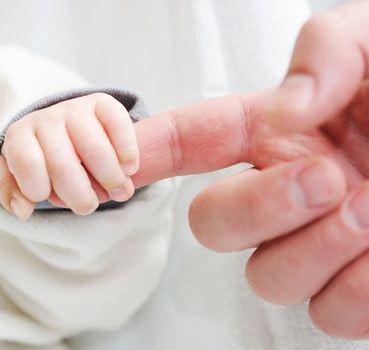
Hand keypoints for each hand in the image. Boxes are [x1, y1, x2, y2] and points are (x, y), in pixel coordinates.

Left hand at [0, 93, 137, 218]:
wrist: (65, 125)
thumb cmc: (43, 157)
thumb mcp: (20, 172)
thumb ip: (14, 192)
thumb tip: (23, 210)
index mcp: (21, 135)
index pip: (27, 163)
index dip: (38, 188)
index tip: (48, 198)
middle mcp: (47, 118)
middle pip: (63, 163)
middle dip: (79, 195)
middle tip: (89, 207)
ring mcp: (76, 108)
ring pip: (94, 148)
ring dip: (111, 178)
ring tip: (121, 194)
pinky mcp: (103, 103)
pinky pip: (118, 124)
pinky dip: (127, 151)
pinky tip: (130, 169)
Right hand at [129, 1, 368, 338]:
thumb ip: (323, 50)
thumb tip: (284, 112)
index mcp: (278, 132)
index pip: (191, 142)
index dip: (147, 150)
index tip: (120, 161)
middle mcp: (284, 193)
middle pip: (211, 226)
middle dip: (256, 208)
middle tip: (322, 179)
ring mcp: (316, 246)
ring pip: (265, 277)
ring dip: (315, 246)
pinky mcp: (356, 291)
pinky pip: (325, 311)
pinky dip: (360, 288)